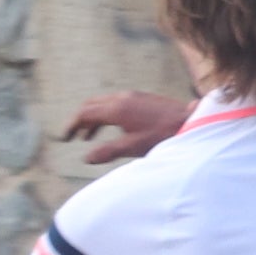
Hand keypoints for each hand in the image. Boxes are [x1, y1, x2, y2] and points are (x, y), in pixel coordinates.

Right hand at [62, 91, 189, 167]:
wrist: (190, 121)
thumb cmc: (162, 136)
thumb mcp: (132, 147)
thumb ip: (107, 152)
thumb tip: (86, 158)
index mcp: (116, 109)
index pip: (84, 114)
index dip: (72, 125)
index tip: (65, 138)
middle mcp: (122, 98)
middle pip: (91, 105)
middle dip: (79, 120)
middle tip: (72, 136)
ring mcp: (132, 96)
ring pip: (103, 104)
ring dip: (93, 119)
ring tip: (88, 136)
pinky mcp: (142, 98)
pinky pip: (115, 103)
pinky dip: (106, 115)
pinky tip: (111, 128)